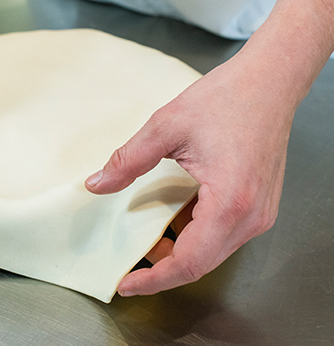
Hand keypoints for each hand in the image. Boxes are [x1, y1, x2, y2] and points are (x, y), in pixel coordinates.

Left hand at [85, 52, 296, 295]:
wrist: (269, 82)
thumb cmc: (226, 98)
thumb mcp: (165, 126)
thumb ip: (128, 160)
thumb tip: (96, 185)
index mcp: (230, 202)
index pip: (189, 262)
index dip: (154, 279)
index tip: (126, 284)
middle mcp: (251, 217)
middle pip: (201, 264)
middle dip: (162, 269)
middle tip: (128, 266)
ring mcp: (259, 213)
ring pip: (212, 253)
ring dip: (177, 252)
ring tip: (144, 243)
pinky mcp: (259, 205)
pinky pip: (222, 235)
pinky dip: (193, 236)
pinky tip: (170, 221)